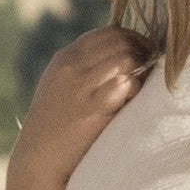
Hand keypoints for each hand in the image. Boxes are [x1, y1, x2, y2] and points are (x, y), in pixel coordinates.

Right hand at [12, 27, 145, 181]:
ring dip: (141, 69)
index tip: (143, 50)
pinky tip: (132, 99)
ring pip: (125, 59)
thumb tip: (121, 53)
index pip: (108, 32)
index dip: (132, 37)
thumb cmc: (54, 123)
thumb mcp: (59, 84)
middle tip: (151, 66)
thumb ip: (82, 66)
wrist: (38, 157)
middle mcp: (71, 68)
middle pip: (120, 43)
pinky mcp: (93, 109)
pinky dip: (136, 88)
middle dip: (142, 51)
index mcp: (64, 58)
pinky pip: (126, 85)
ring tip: (142, 83)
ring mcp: (81, 87)